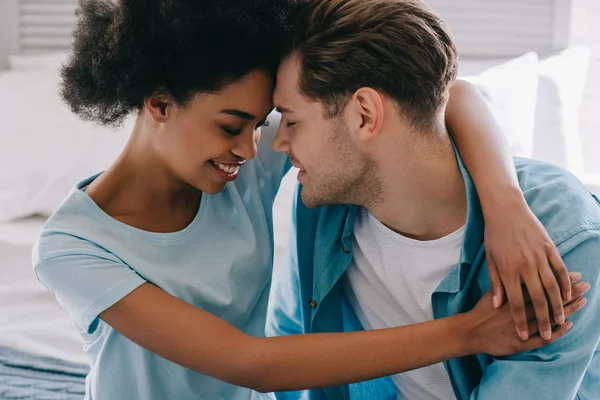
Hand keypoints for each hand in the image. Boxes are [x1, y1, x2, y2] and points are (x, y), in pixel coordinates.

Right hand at [465, 272, 588, 355]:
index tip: (573, 274)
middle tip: (586, 285)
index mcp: (512, 297)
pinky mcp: (521, 343)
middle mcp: (519, 312)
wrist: (470, 332)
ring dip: (567, 310)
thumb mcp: (490, 292)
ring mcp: (522, 328)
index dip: (558, 280)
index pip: (541, 286)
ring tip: (583, 301)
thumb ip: (503, 283)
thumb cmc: (480, 311)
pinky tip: (569, 325)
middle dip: (569, 293)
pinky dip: (557, 332)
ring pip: (549, 318)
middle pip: (549, 300)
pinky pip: (543, 339)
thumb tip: (515, 272)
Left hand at [483, 189, 570, 341]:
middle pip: (536, 299)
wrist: (505, 210)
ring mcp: (538, 257)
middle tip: (547, 334)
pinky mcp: (549, 248)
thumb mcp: (490, 259)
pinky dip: (566, 283)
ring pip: (552, 287)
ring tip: (561, 320)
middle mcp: (525, 266)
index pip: (515, 303)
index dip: (519, 321)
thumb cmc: (494, 235)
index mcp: (508, 271)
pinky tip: (568, 295)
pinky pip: (560, 269)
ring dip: (558, 305)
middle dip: (542, 320)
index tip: (522, 336)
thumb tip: (498, 304)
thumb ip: (495, 283)